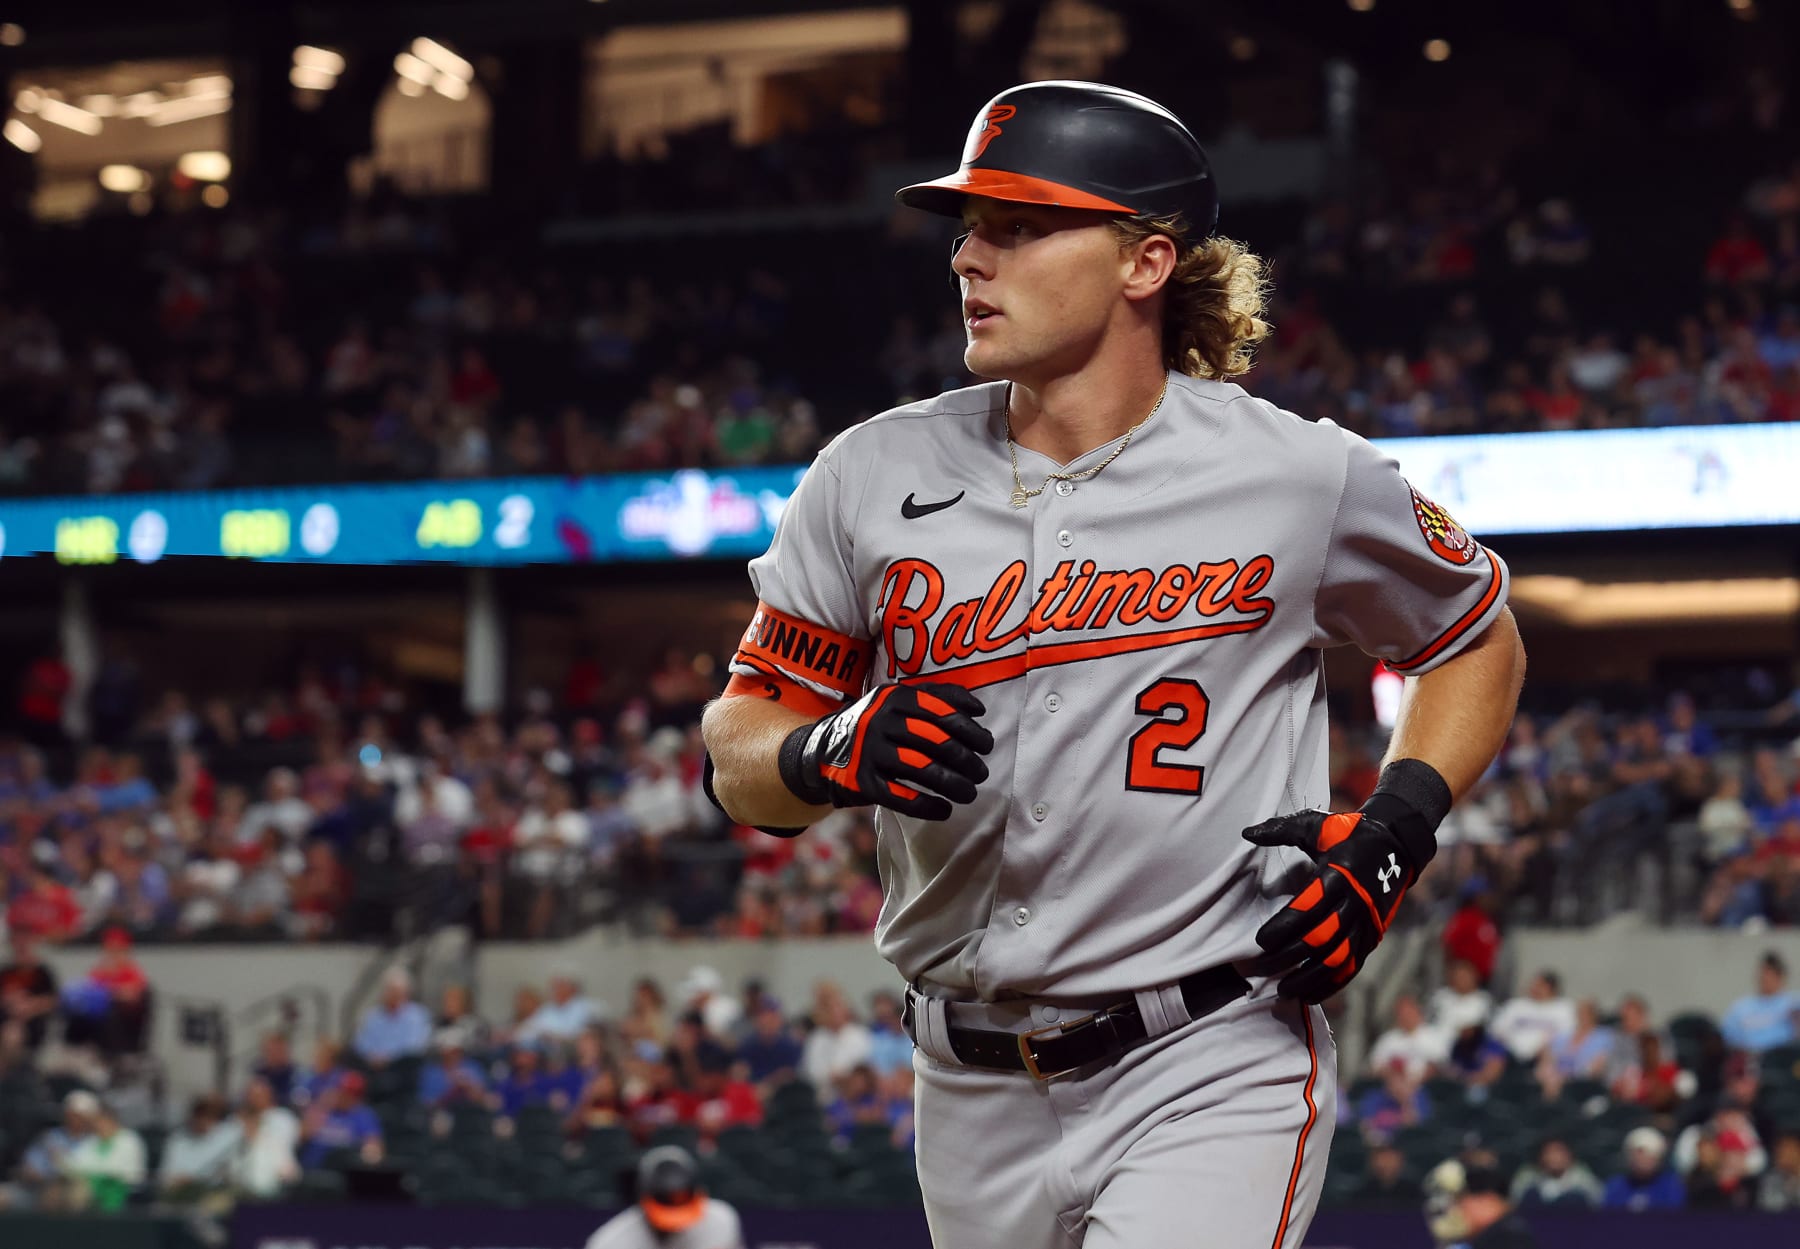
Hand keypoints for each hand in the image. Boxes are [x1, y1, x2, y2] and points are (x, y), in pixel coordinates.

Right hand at [785, 681, 993, 819]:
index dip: (970, 728)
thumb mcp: (895, 701)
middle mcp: (880, 722)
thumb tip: (978, 708)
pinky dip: (927, 806)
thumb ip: (933, 697)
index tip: (986, 743)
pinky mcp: (862, 782)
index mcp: (893, 698)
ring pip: (922, 770)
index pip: (941, 711)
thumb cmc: (875, 726)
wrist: (823, 751)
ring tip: (970, 793)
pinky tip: (944, 810)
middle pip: (936, 742)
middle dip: (966, 759)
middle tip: (982, 772)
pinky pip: (902, 797)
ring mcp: (869, 753)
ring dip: (953, 785)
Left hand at [1243, 807, 1420, 1002]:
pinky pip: (1352, 967)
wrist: (1396, 844)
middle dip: (1289, 957)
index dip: (1283, 928)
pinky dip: (1331, 985)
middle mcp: (1356, 904)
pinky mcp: (1373, 937)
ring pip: (1337, 959)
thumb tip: (1247, 832)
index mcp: (1340, 876)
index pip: (1308, 909)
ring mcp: (1367, 924)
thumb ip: (1281, 829)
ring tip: (1283, 990)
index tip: (1259, 942)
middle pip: (1320, 939)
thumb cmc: (1348, 833)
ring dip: (1309, 978)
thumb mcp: (1316, 825)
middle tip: (1261, 967)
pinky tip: (1309, 996)